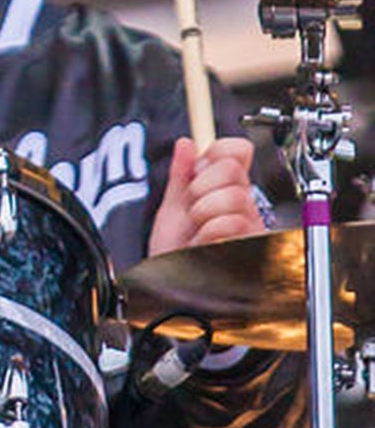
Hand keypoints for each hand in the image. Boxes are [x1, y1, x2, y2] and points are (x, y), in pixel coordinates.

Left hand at [147, 135, 266, 257]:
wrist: (175, 284)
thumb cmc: (176, 252)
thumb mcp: (172, 209)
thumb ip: (180, 175)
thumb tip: (186, 143)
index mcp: (225, 189)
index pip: (238, 151)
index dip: (217, 152)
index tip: (198, 169)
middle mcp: (243, 205)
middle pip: (233, 169)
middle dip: (200, 186)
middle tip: (192, 208)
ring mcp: (251, 225)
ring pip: (235, 196)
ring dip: (203, 212)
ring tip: (198, 229)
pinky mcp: (255, 245)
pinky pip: (234, 223)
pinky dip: (210, 232)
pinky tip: (206, 244)